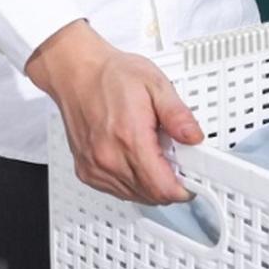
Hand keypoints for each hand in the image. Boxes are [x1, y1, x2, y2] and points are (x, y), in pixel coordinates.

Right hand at [26, 19, 203, 203]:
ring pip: (138, 197)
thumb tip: (194, 137)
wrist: (74, 71)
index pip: (164, 188)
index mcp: (129, 138)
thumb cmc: (110, 76)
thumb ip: (178, 115)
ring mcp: (96, 168)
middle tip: (173, 158)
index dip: (184, 188)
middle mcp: (109, 158)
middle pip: (154, 196)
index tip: (192, 177)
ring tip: (152, 153)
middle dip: (171, 183)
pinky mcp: (88, 172)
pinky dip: (134, 182)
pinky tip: (134, 159)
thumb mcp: (155, 85)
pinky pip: (121, 192)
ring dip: (152, 184)